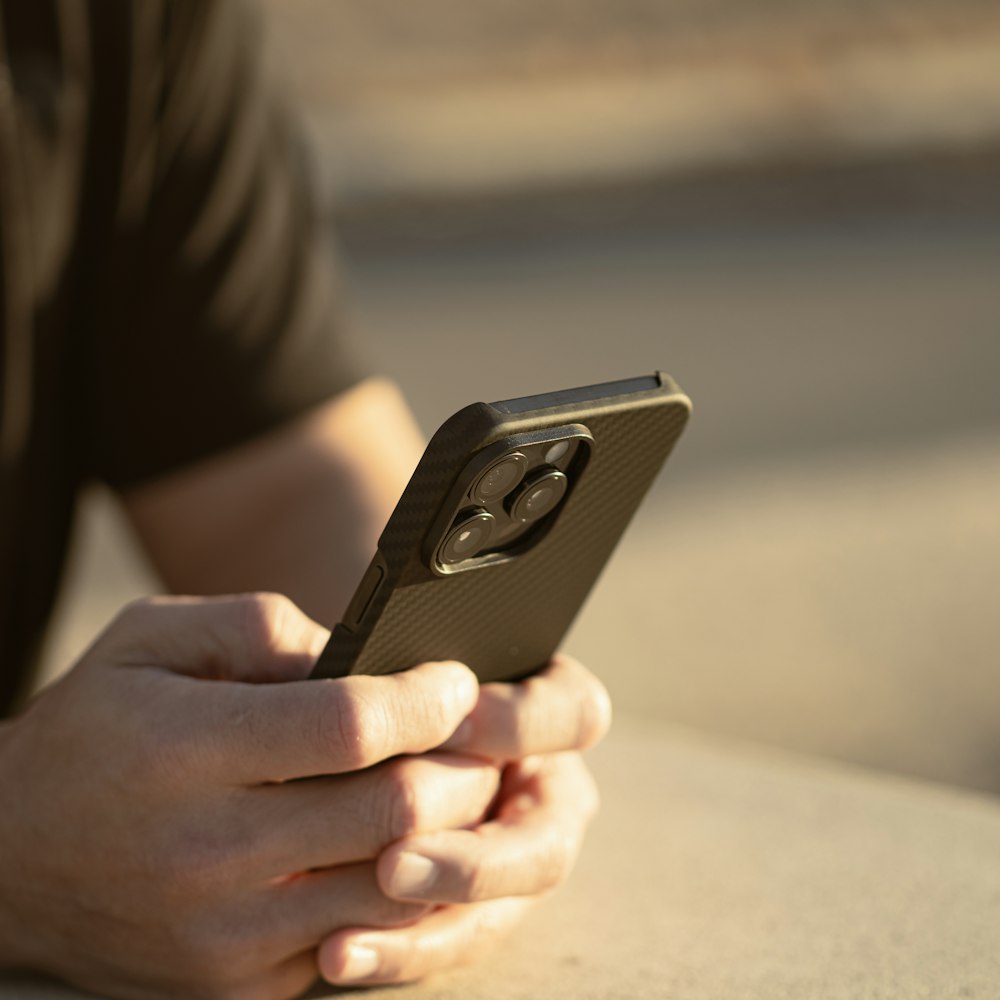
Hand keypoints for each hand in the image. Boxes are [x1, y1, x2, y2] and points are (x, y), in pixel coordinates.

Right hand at [0, 594, 497, 999]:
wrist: (12, 861)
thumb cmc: (97, 727)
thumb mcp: (152, 639)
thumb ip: (259, 627)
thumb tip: (362, 656)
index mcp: (188, 750)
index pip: (350, 726)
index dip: (426, 700)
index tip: (454, 682)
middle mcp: (208, 852)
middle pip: (394, 813)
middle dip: (463, 766)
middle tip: (476, 735)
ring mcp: (225, 934)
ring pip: (395, 890)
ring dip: (450, 835)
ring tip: (456, 788)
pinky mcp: (237, 984)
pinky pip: (360, 941)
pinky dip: (400, 893)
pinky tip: (402, 847)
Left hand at [318, 655, 610, 985]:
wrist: (334, 730)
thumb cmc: (369, 666)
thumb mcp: (369, 645)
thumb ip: (378, 656)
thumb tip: (346, 674)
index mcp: (543, 708)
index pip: (574, 711)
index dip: (521, 721)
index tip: (454, 721)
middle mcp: (541, 789)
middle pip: (547, 841)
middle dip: (474, 861)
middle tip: (392, 864)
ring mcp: (512, 856)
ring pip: (500, 910)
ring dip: (429, 926)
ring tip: (343, 939)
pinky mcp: (470, 907)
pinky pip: (449, 941)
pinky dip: (396, 951)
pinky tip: (334, 952)